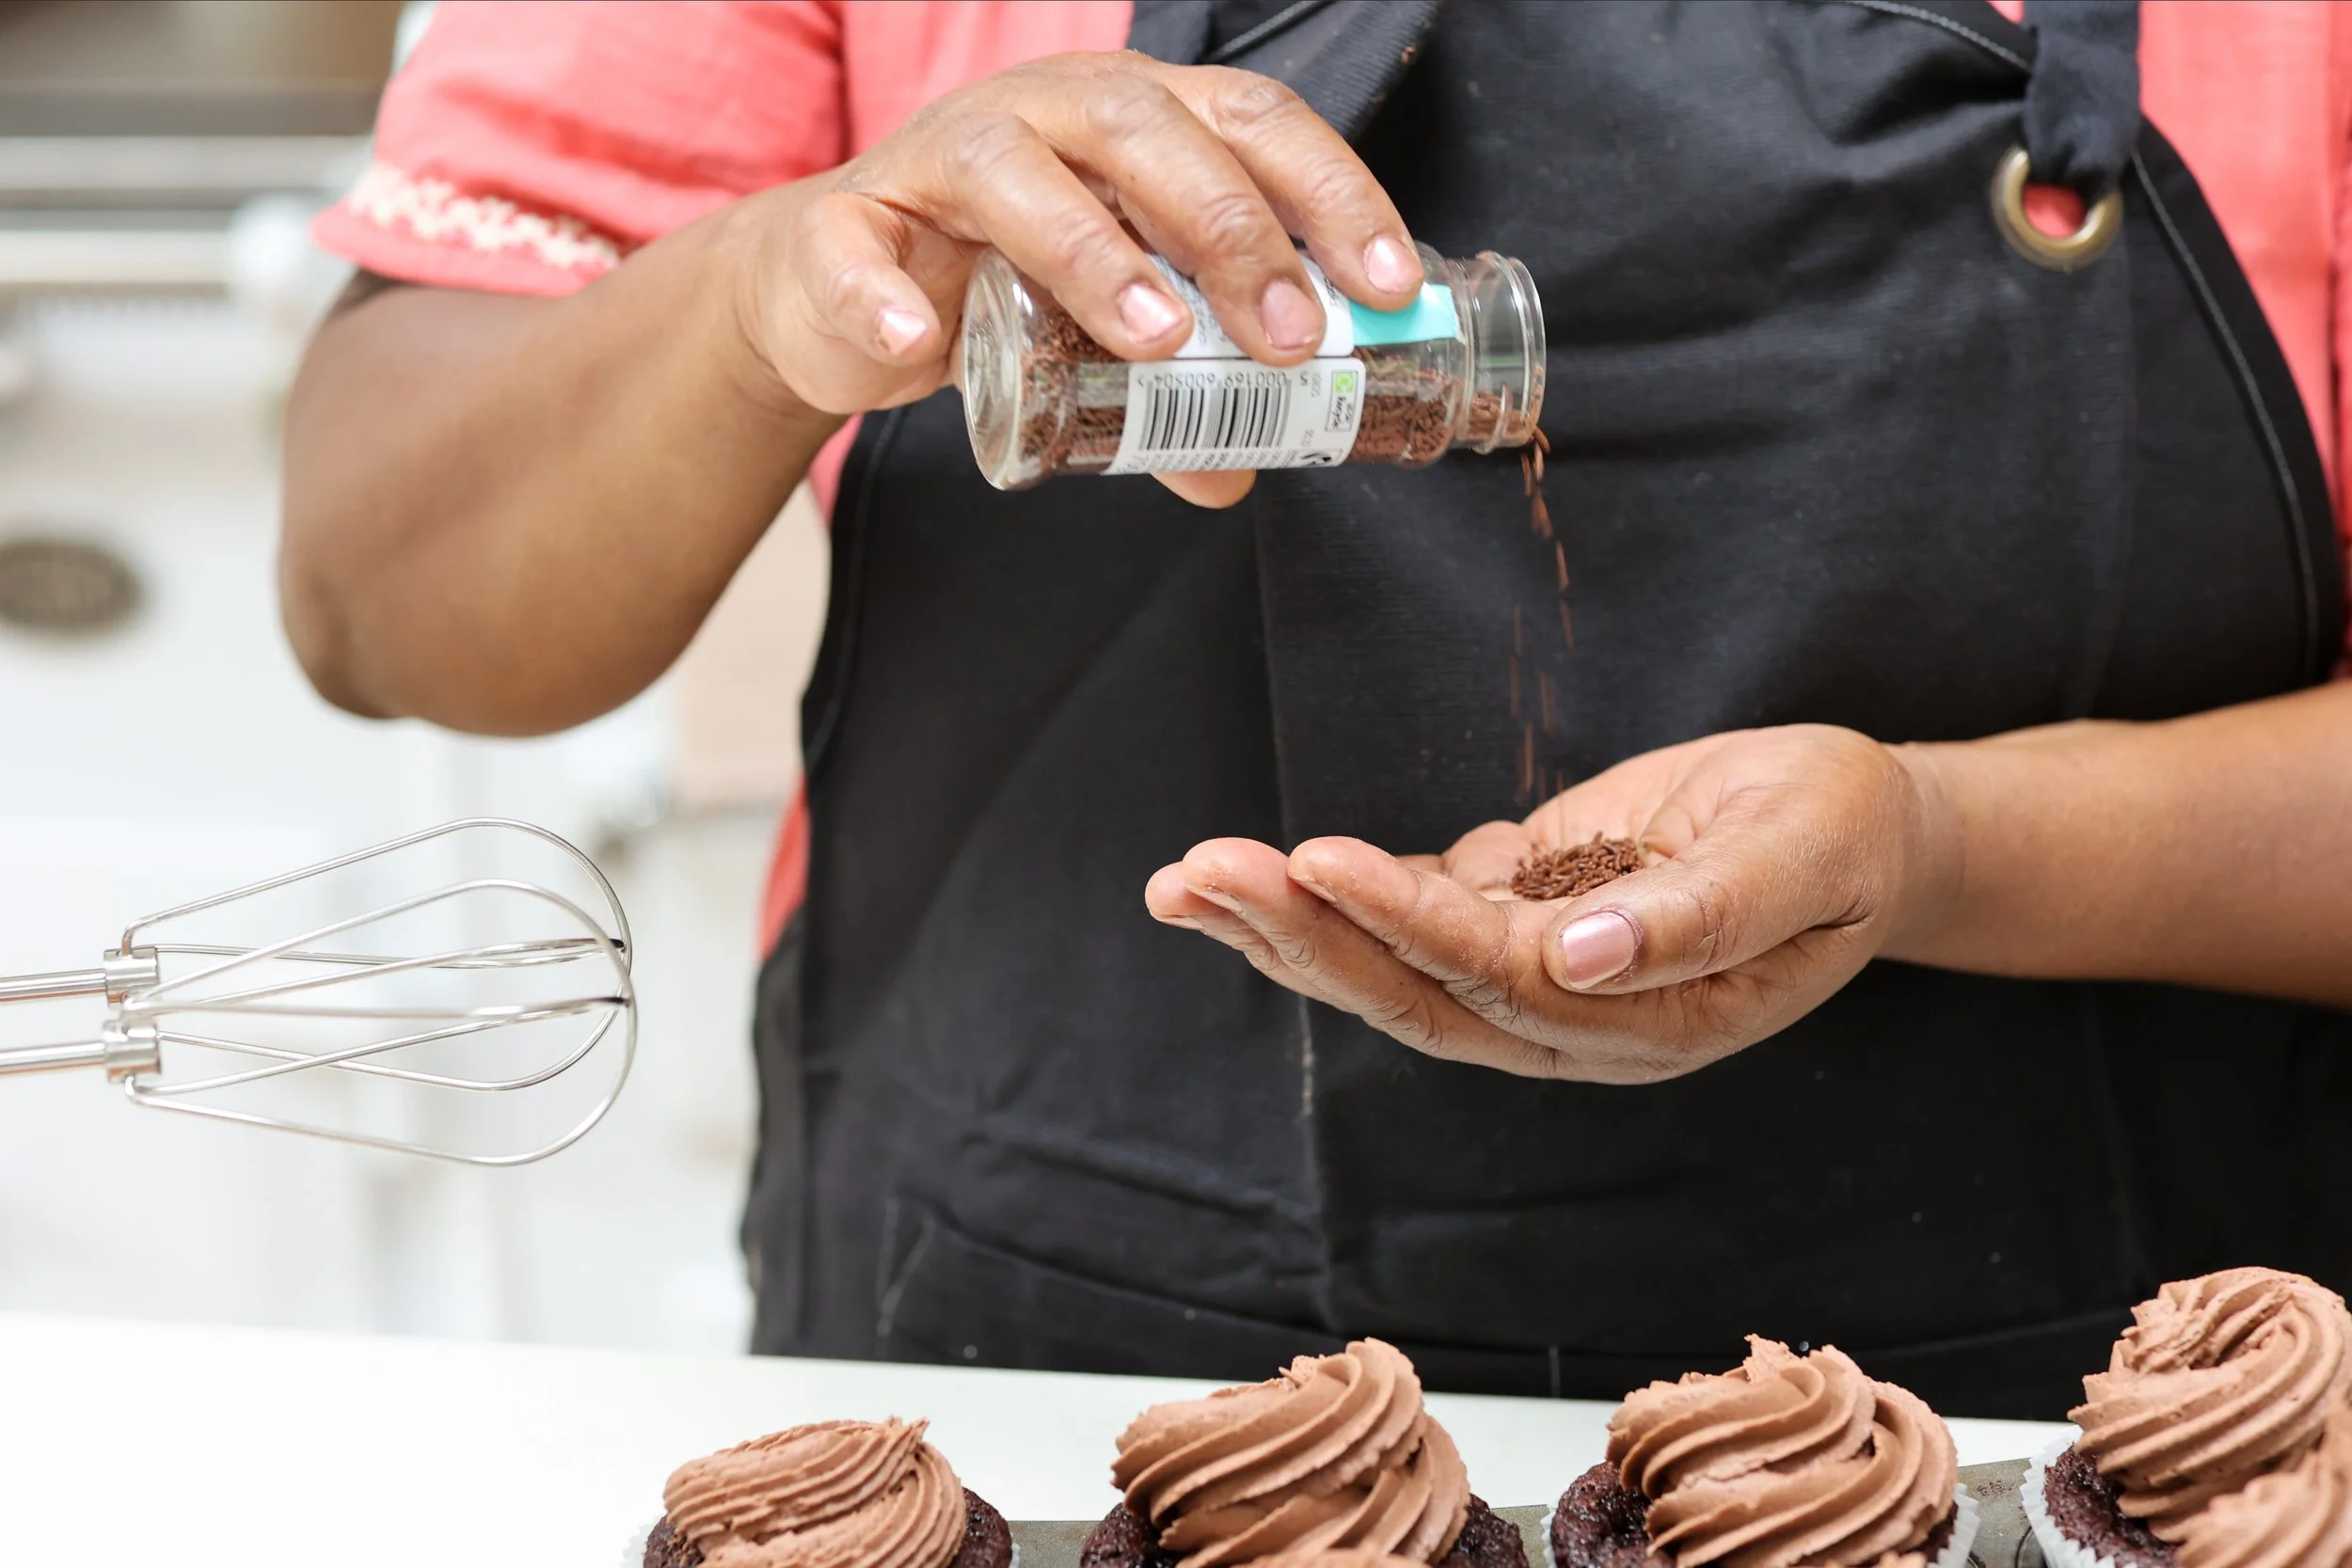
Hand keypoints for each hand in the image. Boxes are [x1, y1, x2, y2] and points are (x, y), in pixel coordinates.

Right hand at [729, 51, 1423, 506]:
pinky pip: (852, 248)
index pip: (1250, 122)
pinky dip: (878, 292)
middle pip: (1145, 130)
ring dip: (1090, 250)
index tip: (1385, 288)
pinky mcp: (844, 225)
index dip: (1327, 192)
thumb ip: (1181, 396)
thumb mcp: (1109, 329)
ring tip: (1156, 339)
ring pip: (1011, 170)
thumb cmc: (1000, 279)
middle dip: (1231, 230)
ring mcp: (937, 159)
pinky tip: (915, 342)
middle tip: (1288, 336)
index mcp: (1132, 118)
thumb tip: (1245, 471)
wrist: (837, 283)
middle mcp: (1045, 113)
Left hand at [1143, 725, 1960, 1081]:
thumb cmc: (1842, 832)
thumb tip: (1581, 955)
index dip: (1409, 923)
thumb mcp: (1806, 852)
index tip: (1320, 861)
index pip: (1502, 980)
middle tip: (1198, 873)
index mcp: (1647, 1022)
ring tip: (1185, 881)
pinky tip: (1244, 878)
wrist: (1857, 829)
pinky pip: (1406, 922)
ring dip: (1287, 926)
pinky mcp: (1511, 920)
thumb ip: (1705, 912)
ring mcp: (1532, 978)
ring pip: (1390, 970)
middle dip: (1301, 933)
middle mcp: (1571, 1022)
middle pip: (1414, 994)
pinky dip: (1327, 898)